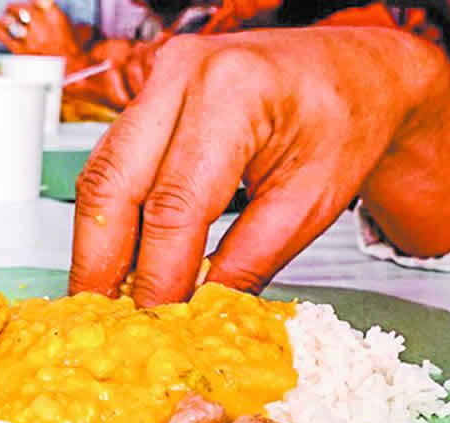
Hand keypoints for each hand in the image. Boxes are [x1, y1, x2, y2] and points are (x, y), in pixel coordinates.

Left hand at [0, 0, 84, 57]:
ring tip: (5, 16)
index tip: (34, 1)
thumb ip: (73, 23)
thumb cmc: (76, 53)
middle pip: (20, 7)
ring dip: (6, 17)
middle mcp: (39, 23)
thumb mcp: (80, 31)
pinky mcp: (21, 50)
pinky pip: (5, 37)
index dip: (37, 0)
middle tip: (13, 8)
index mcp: (54, 15)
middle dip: (15, 7)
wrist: (73, 72)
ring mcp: (29, 37)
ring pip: (10, 20)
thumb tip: (78, 23)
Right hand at [69, 27, 449, 306]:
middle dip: (99, 262)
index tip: (154, 324)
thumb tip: (200, 312)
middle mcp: (183, 72)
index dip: (158, 275)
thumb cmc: (344, 121)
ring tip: (104, 299)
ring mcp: (159, 76)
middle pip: (112, 183)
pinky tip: (122, 258)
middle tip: (102, 322)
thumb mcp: (312, 201)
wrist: (351, 72)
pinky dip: (113, 215)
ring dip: (98, 242)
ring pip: (101, 172)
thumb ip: (251, 259)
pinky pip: (115, 161)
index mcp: (233, 92)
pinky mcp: (151, 93)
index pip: (175, 204)